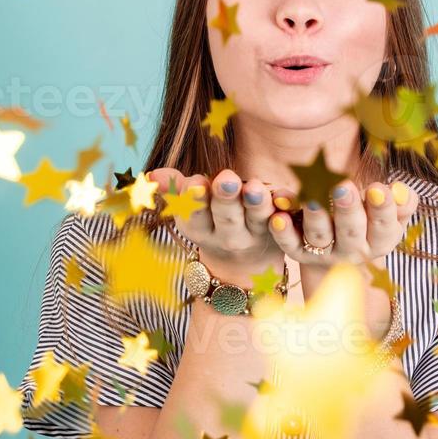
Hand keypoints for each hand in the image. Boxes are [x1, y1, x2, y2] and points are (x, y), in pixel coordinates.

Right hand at [147, 168, 286, 288]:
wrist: (245, 264)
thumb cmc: (212, 222)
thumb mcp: (191, 212)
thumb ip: (175, 190)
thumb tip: (151, 174)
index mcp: (200, 229)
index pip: (194, 216)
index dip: (194, 201)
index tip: (195, 183)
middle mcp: (228, 236)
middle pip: (226, 217)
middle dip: (225, 198)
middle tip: (225, 179)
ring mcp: (256, 235)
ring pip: (257, 218)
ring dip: (256, 202)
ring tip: (254, 186)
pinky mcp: (281, 231)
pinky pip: (285, 218)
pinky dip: (285, 206)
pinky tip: (285, 194)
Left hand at [267, 179, 418, 270]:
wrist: (338, 247)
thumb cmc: (368, 219)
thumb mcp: (389, 213)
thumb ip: (402, 202)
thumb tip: (400, 191)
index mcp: (379, 241)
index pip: (383, 226)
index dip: (382, 209)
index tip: (378, 189)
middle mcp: (352, 251)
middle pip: (350, 232)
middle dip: (347, 209)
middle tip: (342, 186)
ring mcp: (324, 253)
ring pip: (319, 237)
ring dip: (315, 217)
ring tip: (312, 197)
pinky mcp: (299, 253)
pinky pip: (290, 244)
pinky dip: (283, 232)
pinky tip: (278, 216)